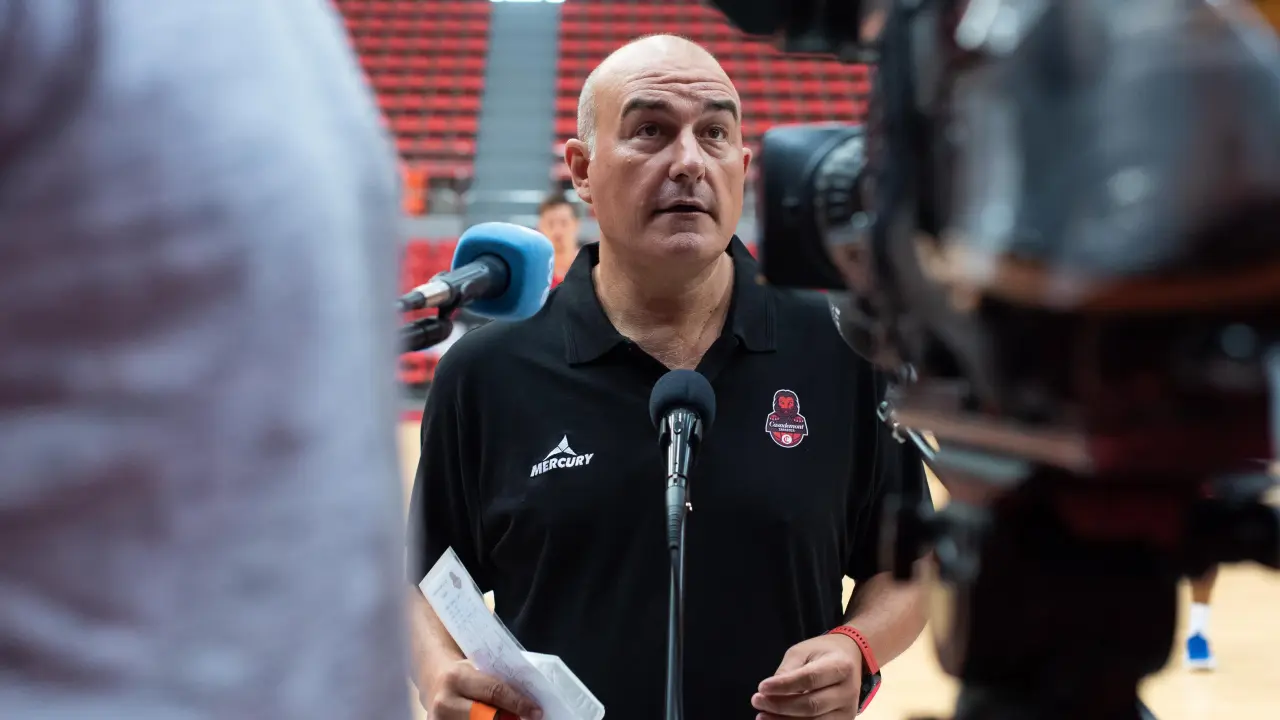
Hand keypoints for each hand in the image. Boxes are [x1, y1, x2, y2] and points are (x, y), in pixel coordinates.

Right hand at [421, 659, 542, 719]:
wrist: (435, 681)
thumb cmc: (464, 674)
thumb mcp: (476, 670)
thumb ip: (497, 683)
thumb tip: (529, 700)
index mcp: (457, 678)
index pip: (493, 692)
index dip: (517, 703)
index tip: (536, 711)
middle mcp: (444, 702)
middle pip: (486, 717)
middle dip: (510, 719)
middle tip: (527, 719)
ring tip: (513, 718)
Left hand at [752, 634, 862, 718]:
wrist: (852, 659)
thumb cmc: (822, 653)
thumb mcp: (802, 651)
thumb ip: (787, 671)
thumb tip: (769, 693)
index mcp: (840, 666)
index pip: (810, 679)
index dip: (784, 686)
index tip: (761, 688)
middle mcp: (848, 691)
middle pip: (812, 705)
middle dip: (780, 706)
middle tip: (757, 701)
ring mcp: (848, 711)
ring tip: (762, 716)